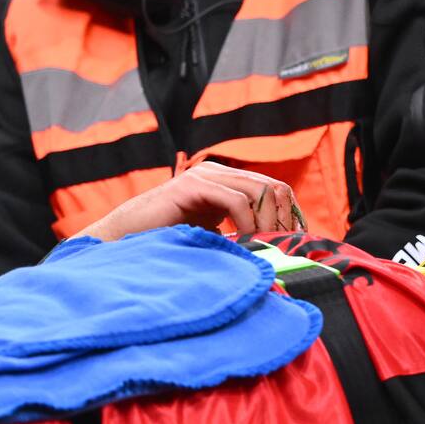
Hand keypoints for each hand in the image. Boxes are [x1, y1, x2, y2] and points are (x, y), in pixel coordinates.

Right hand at [74, 161, 306, 241]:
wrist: (127, 238)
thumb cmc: (169, 242)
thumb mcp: (214, 236)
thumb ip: (240, 234)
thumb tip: (276, 251)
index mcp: (227, 182)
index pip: (275, 188)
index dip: (290, 213)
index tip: (297, 242)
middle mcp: (218, 173)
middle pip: (273, 187)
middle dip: (285, 218)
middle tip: (286, 246)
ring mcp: (205, 176)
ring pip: (258, 191)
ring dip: (269, 222)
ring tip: (268, 246)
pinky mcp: (192, 186)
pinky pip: (236, 200)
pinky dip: (248, 223)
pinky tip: (247, 242)